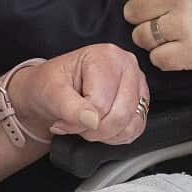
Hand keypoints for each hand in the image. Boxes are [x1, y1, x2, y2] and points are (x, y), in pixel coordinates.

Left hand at [9, 43, 148, 144]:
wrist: (52, 89)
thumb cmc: (51, 84)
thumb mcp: (51, 92)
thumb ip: (70, 107)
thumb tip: (92, 120)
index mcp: (107, 56)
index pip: (101, 103)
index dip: (79, 120)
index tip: (62, 119)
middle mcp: (128, 66)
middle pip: (120, 114)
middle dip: (93, 129)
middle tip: (75, 124)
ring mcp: (137, 83)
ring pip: (129, 124)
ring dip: (105, 134)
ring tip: (87, 124)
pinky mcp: (140, 101)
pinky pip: (136, 128)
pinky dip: (117, 136)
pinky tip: (100, 127)